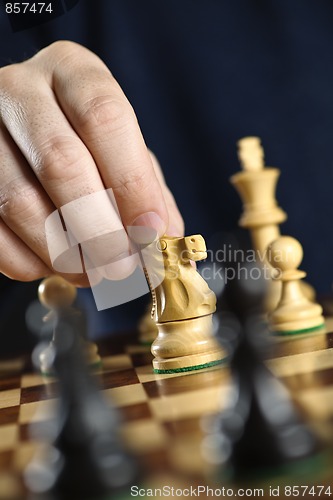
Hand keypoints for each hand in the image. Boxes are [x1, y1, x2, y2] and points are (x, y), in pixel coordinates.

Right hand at [0, 41, 183, 285]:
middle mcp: (20, 90)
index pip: (104, 117)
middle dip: (100, 229)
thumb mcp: (122, 150)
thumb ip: (147, 188)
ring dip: (64, 253)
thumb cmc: (86, 144)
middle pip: (60, 162)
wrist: (25, 134)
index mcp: (72, 71)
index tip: (151, 231)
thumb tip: (165, 237)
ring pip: (19, 201)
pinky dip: (29, 260)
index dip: (132, 182)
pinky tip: (56, 263)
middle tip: (123, 266)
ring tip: (95, 271)